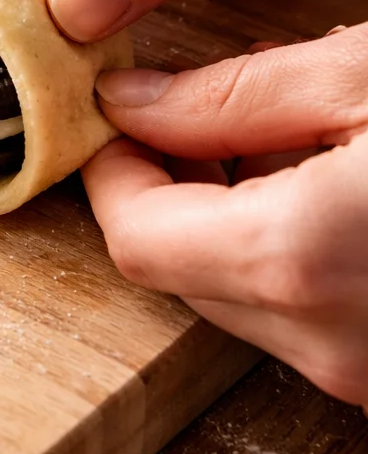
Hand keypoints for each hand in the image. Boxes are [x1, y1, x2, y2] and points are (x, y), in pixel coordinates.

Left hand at [85, 28, 367, 408]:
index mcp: (300, 260)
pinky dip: (293, 257)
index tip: (116, 114)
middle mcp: (328, 343)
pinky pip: (307, 318)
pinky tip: (335, 186)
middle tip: (197, 113)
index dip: (112, 170)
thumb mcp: (365, 77)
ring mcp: (366, 376)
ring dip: (234, 221)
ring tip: (289, 139)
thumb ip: (234, 95)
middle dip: (169, 190)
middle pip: (180, 274)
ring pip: (242, 299)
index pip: (135, 237)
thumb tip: (128, 103)